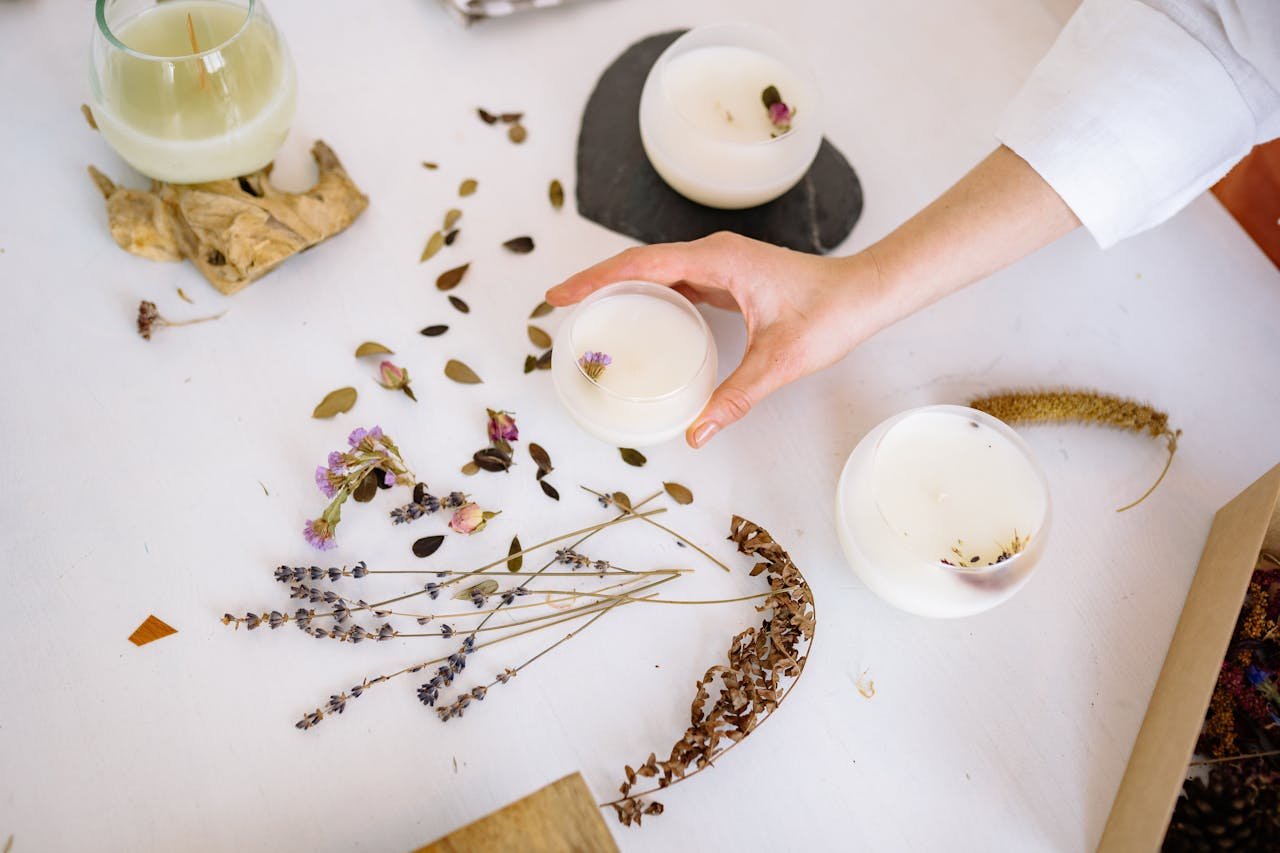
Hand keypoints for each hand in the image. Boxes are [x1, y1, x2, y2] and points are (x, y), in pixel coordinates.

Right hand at [546, 232, 885, 447]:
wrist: (865, 294)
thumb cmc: (830, 315)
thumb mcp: (779, 361)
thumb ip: (735, 398)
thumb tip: (695, 433)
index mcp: (718, 260)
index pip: (641, 265)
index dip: (596, 280)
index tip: (560, 295)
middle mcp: (713, 254)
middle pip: (639, 264)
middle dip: (597, 283)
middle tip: (559, 308)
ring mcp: (720, 264)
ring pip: (657, 271)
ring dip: (621, 288)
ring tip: (588, 315)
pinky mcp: (728, 277)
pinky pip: (677, 282)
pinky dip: (650, 297)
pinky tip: (639, 320)